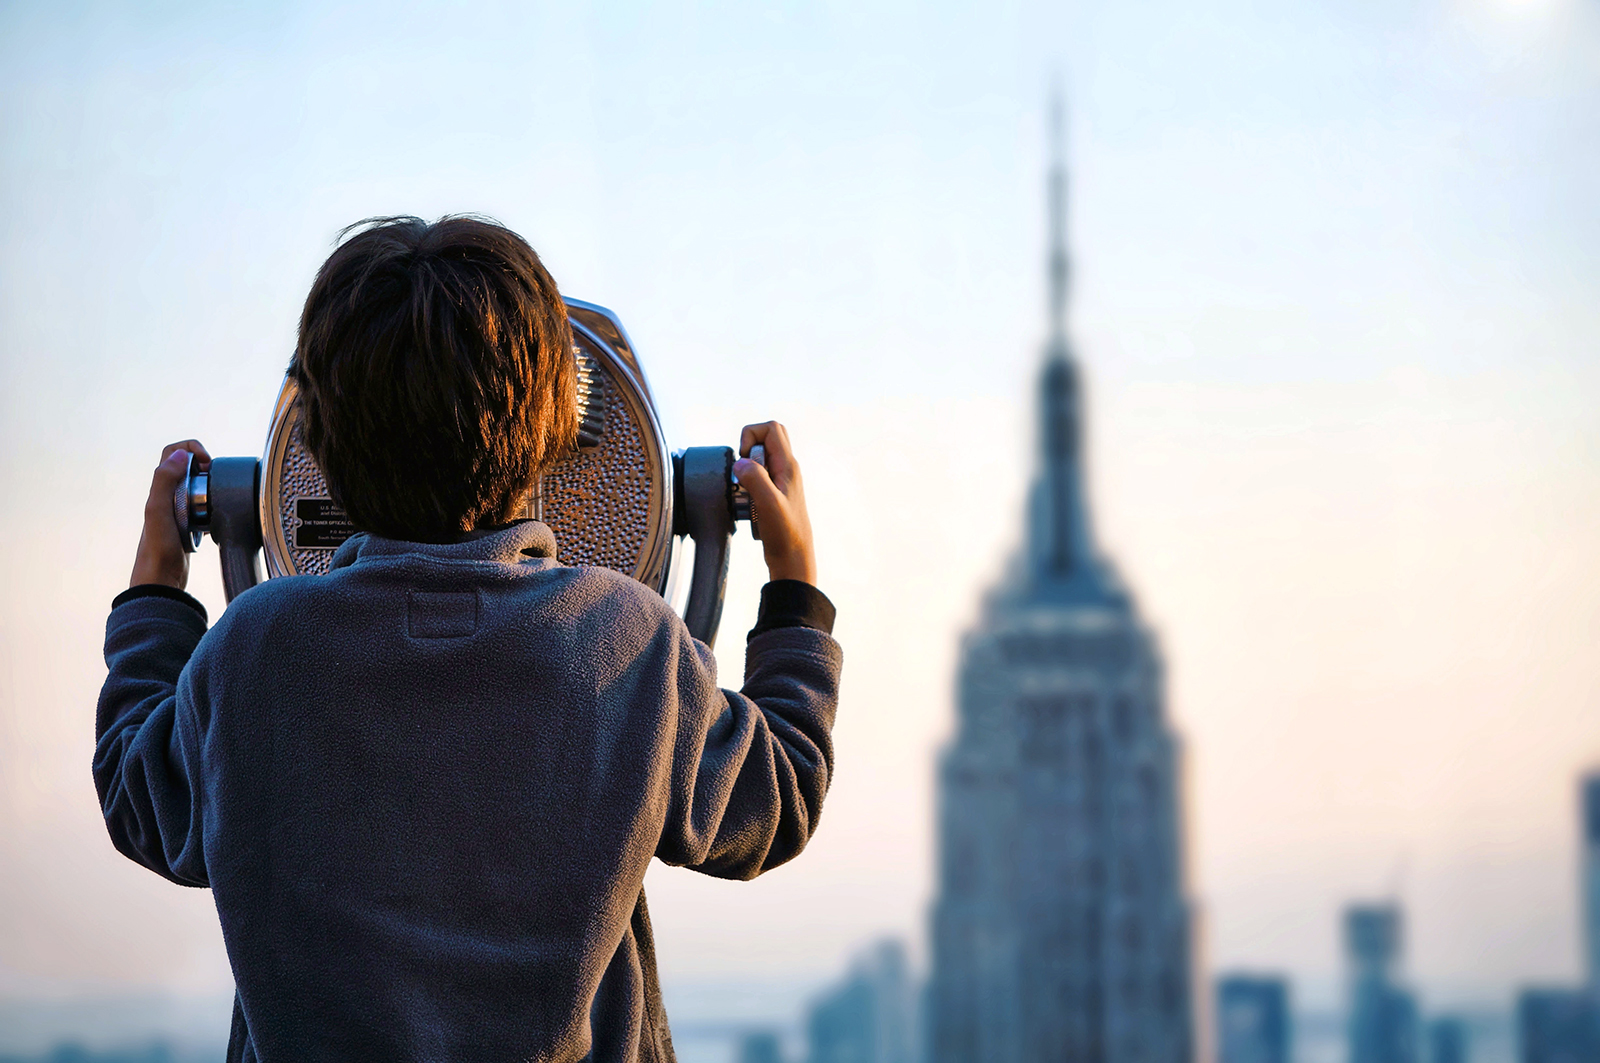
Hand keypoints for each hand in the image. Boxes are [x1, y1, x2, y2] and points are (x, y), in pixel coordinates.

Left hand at [131, 440, 210, 589]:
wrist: (160, 581)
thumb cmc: (157, 549)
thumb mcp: (158, 510)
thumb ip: (165, 480)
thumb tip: (181, 456)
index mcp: (159, 489)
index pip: (173, 452)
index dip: (192, 450)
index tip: (207, 464)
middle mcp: (167, 497)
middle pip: (188, 467)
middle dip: (206, 469)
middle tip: (215, 481)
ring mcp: (178, 512)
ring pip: (199, 488)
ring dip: (210, 490)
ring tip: (216, 502)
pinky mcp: (188, 526)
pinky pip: (204, 509)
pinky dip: (213, 510)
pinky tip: (214, 522)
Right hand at [734, 421, 816, 585]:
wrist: (793, 559)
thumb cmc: (785, 534)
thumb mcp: (768, 504)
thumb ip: (755, 479)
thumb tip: (740, 462)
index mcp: (788, 466)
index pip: (771, 428)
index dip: (750, 436)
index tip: (744, 459)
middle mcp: (787, 470)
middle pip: (768, 437)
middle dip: (747, 447)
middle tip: (743, 470)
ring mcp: (781, 481)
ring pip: (761, 458)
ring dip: (747, 468)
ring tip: (746, 492)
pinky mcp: (774, 494)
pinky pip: (758, 476)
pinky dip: (747, 484)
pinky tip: (747, 504)